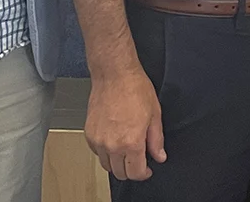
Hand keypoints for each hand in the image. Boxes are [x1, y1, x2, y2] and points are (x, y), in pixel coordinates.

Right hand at [85, 65, 166, 180]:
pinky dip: (105, 152)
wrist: (114, 75)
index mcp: (131, 142)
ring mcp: (98, 141)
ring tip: (126, 149)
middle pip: (120, 173)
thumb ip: (156, 140)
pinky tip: (114, 140)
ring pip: (107, 165)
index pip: (136, 173)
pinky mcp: (89, 134)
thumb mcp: (154, 114)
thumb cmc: (135, 88)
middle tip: (138, 160)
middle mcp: (112, 145)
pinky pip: (97, 153)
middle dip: (131, 170)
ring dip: (117, 163)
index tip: (147, 169)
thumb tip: (159, 156)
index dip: (144, 174)